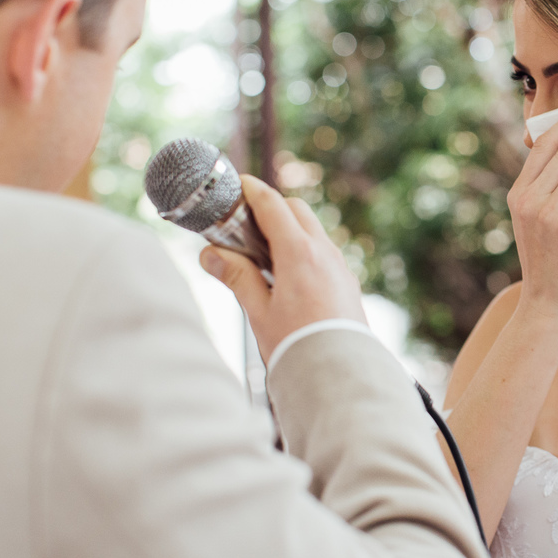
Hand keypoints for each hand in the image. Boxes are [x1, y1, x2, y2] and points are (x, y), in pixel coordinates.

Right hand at [199, 175, 366, 362]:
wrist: (340, 373)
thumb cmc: (297, 344)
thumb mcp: (259, 311)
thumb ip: (237, 277)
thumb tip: (210, 254)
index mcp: (299, 253)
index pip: (274, 205)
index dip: (253, 190)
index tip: (237, 184)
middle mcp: (324, 253)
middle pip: (297, 210)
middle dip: (272, 206)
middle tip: (245, 220)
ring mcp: (340, 266)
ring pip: (314, 230)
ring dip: (290, 228)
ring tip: (263, 250)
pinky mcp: (347, 282)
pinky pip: (325, 252)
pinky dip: (305, 248)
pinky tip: (288, 273)